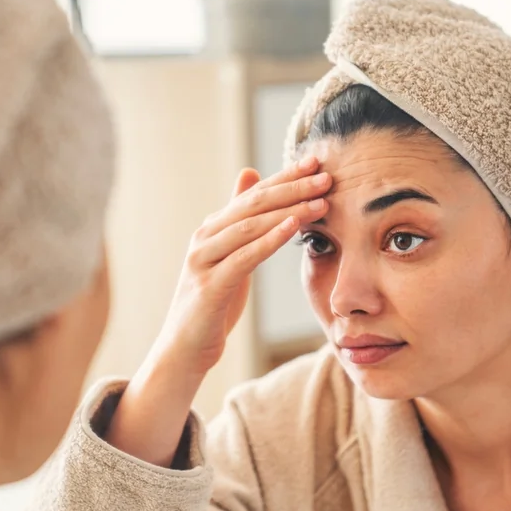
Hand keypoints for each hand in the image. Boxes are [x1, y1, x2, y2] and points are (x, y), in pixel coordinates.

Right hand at [152, 156, 331, 377]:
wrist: (185, 348)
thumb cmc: (212, 303)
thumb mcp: (230, 256)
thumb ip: (240, 219)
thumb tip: (250, 173)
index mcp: (213, 228)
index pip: (254, 195)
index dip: (285, 177)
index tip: (316, 162)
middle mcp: (205, 238)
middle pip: (253, 205)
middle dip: (292, 188)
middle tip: (325, 176)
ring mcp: (203, 261)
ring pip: (249, 227)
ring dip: (287, 211)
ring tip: (320, 202)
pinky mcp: (208, 287)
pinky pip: (243, 258)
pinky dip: (269, 240)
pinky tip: (292, 228)